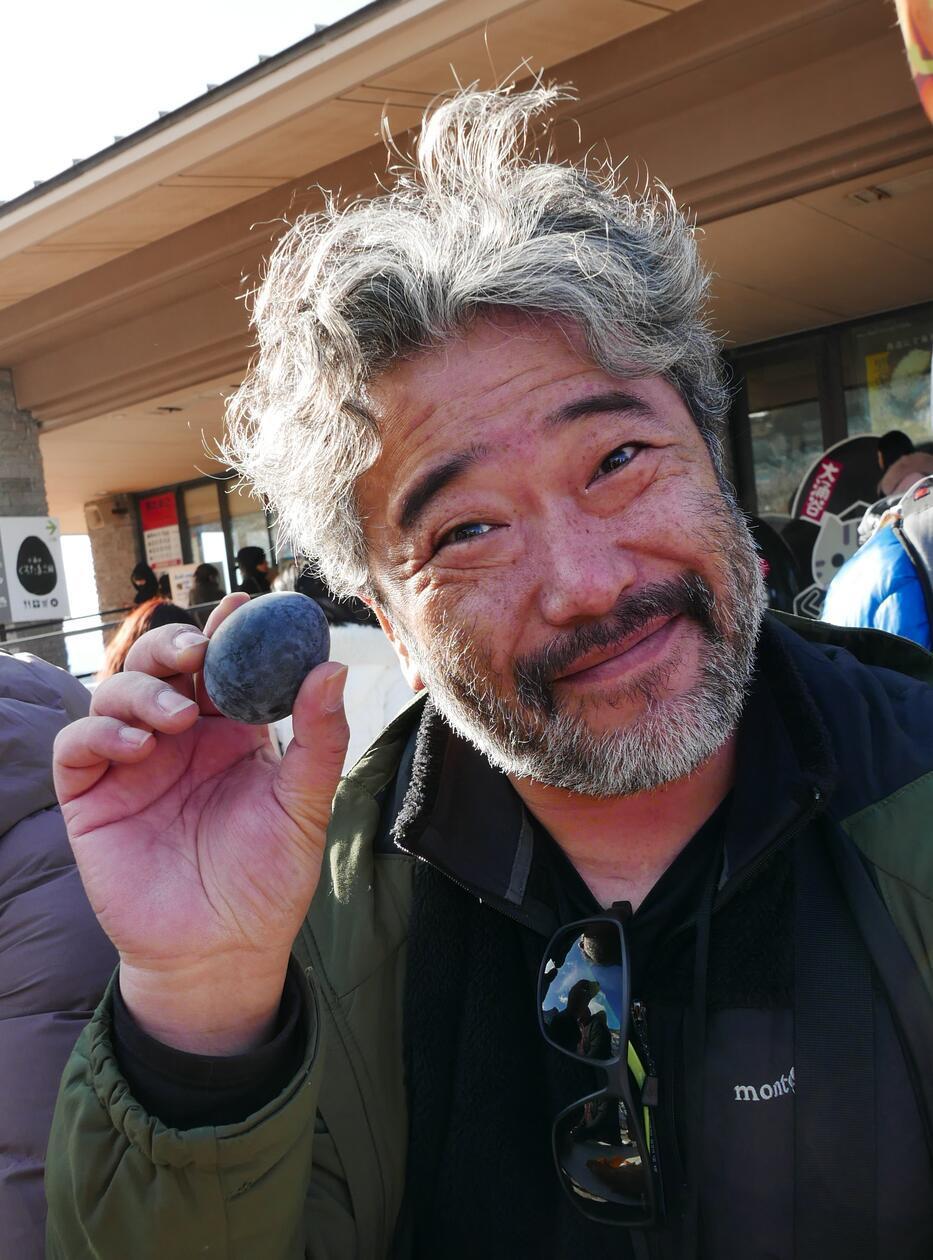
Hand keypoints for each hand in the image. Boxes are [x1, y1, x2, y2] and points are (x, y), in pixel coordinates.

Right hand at [53, 594, 348, 1052]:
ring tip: (175, 717)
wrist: (223, 953)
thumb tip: (334, 667)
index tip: (244, 607)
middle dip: (176, 646)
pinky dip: (100, 731)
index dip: (229, 633)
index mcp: (232, 733)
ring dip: (142, 688)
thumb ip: (319, 740)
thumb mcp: (305, 806)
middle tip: (199, 651)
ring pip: (116, 692)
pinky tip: (136, 742)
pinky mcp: (92, 796)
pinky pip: (79, 745)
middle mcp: (179, 739)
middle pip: (163, 665)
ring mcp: (133, 764)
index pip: (224, 666)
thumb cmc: (268, 880)